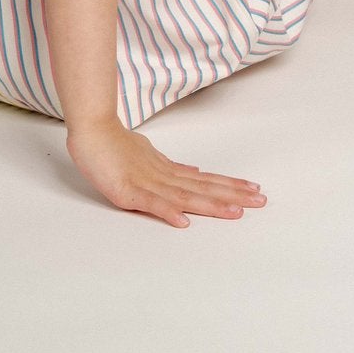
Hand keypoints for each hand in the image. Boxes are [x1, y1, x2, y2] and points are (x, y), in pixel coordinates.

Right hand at [65, 118, 266, 225]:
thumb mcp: (150, 156)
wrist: (92, 130)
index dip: (230, 185)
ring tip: (236, 212)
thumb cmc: (116, 145)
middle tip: (261, 201)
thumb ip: (172, 167)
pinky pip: (151, 204)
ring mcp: (147, 183)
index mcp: (169, 170)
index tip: (253, 190)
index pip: (206, 179)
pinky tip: (184, 221)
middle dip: (233, 195)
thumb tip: (194, 171)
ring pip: (185, 196)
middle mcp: (164, 176)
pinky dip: (168, 212)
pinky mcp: (127, 191)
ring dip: (211, 204)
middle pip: (204, 187)